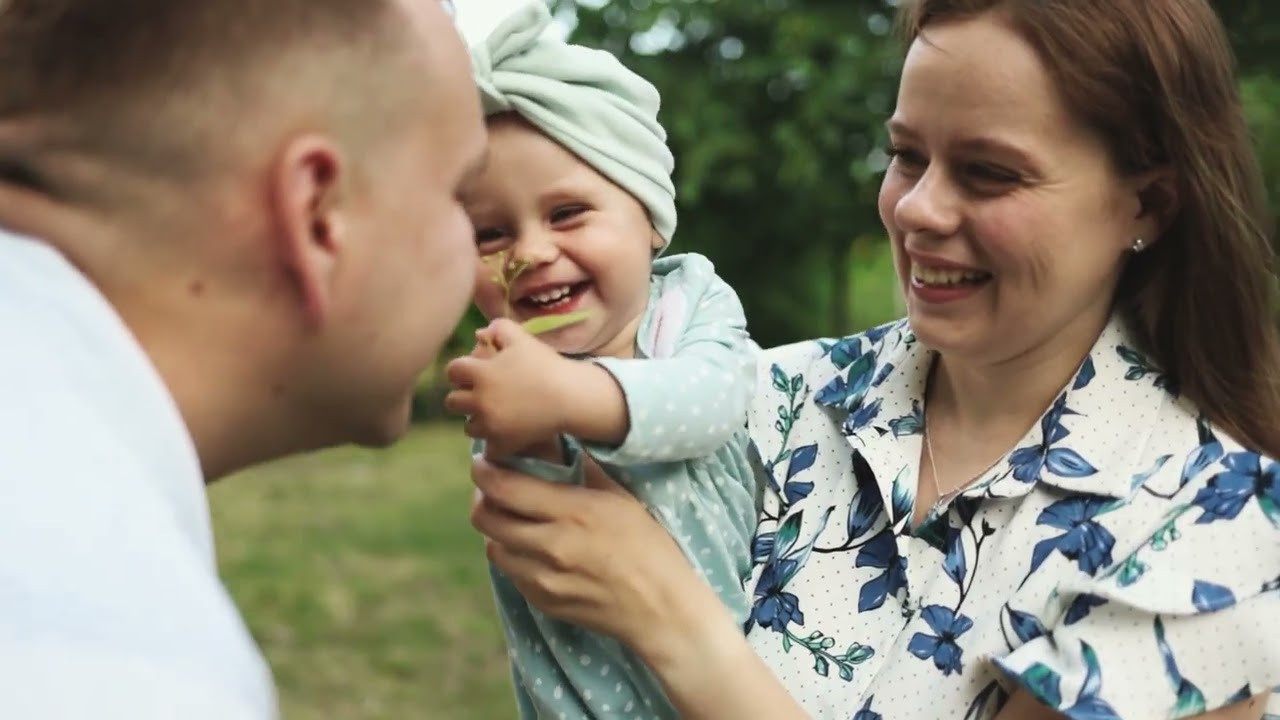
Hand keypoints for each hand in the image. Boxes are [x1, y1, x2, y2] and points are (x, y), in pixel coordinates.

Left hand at [445, 318, 576, 455]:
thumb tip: (481, 333)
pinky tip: (506, 435)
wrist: (570, 396)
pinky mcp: (503, 444)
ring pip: (468, 427)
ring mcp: (490, 426)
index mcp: (480, 374)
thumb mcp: (521, 338)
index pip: (452, 371)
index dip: (461, 370)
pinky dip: (495, 444)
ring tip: (495, 415)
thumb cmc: (545, 365)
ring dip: (477, 421)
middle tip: (482, 395)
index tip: (473, 372)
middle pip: (452, 402)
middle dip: (464, 397)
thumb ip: (498, 329)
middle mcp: (479, 401)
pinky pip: (489, 449)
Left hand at [469, 453, 721, 659]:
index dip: (484, 472)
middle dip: (482, 499)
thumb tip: (560, 443)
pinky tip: (533, 549)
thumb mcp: (622, 498)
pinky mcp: (543, 601)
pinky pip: (511, 573)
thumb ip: (587, 470)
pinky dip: (514, 557)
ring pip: (493, 547)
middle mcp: (552, 545)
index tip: (482, 464)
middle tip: (493, 491)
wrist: (661, 608)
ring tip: (513, 521)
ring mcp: (544, 578)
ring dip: (497, 531)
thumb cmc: (649, 547)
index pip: (504, 487)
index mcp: (573, 511)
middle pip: (486, 518)